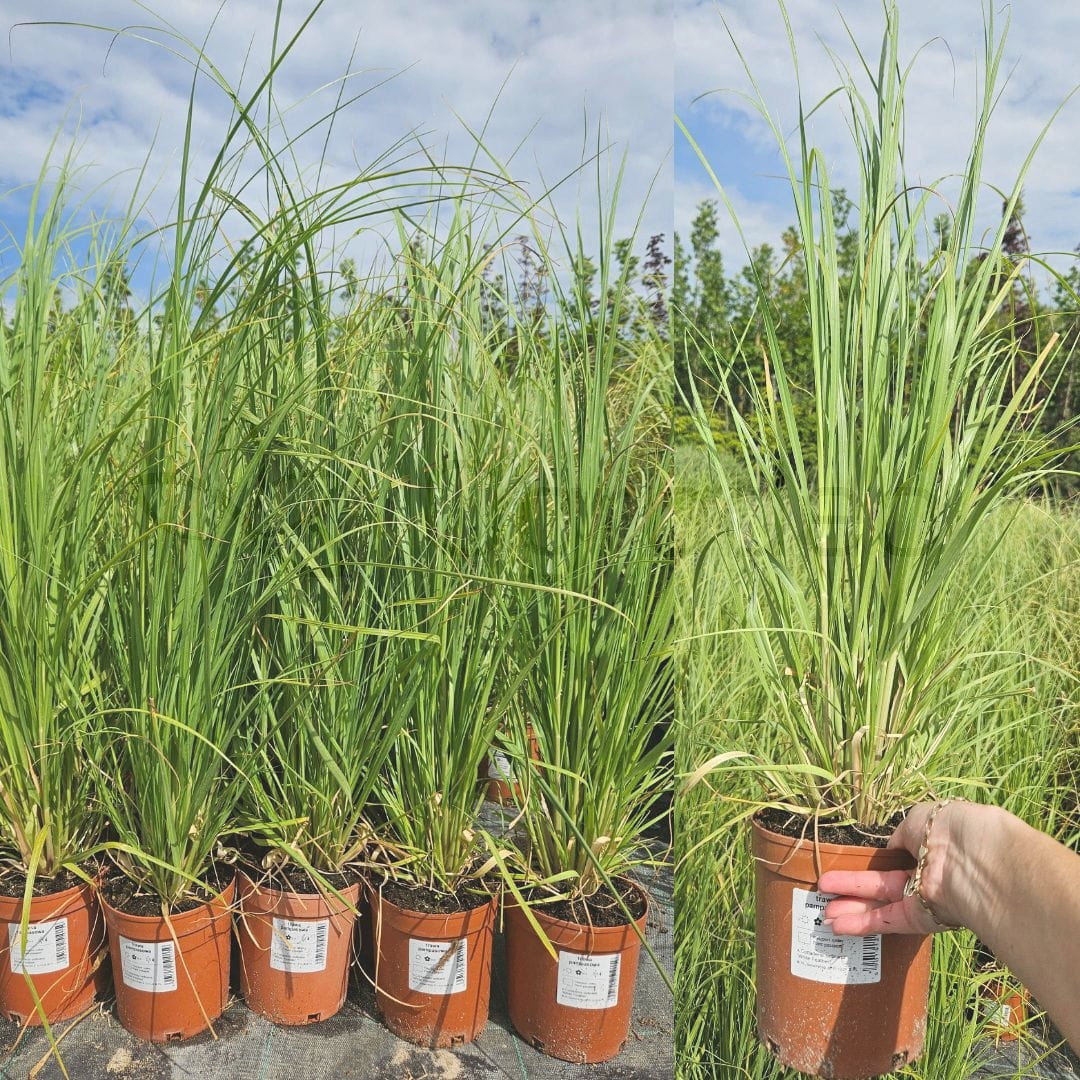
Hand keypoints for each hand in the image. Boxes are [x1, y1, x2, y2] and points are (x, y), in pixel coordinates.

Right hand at [817, 801, 976, 935]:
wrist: (975, 858)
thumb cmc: (948, 827)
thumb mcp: (919, 818)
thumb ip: (902, 834)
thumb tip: (893, 846)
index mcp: (931, 844)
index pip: (899, 856)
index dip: (874, 861)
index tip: (851, 862)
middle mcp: (928, 873)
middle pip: (883, 883)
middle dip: (853, 888)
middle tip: (824, 891)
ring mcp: (924, 897)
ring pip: (882, 903)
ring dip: (852, 908)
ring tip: (823, 914)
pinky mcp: (922, 919)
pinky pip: (889, 920)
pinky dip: (864, 924)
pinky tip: (838, 925)